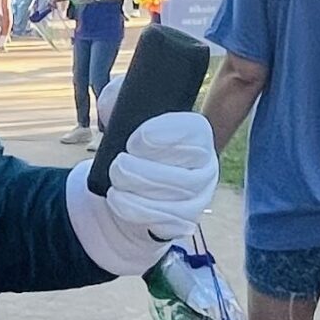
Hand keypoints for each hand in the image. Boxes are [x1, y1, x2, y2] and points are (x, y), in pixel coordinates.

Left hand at [65, 104, 220, 276]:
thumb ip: (118, 97)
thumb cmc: (130, 141)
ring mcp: (198, 197)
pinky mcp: (184, 221)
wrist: (129, 183)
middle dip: (144, 170)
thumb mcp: (122, 111)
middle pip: (185, 172)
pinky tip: (118, 200)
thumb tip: (112, 101)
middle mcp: (206, 166)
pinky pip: (166, 221)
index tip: (134, 141)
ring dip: (138, 191)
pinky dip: (137, 211)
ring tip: (115, 183)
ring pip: (175, 199)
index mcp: (198, 134)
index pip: (194, 132)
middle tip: (118, 164)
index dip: (164, 136)